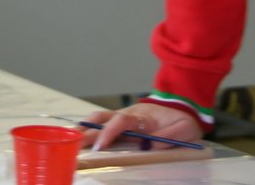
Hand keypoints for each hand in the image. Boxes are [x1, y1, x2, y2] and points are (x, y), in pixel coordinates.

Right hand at [78, 103, 202, 151]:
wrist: (184, 109)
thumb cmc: (183, 121)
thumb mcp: (185, 129)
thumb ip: (170, 136)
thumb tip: (152, 145)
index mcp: (143, 116)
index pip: (121, 122)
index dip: (109, 132)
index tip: (100, 145)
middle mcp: (129, 115)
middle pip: (104, 118)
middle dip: (88, 130)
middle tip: (73, 141)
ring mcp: (124, 118)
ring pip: (100, 119)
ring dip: (85, 128)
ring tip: (70, 137)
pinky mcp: (123, 124)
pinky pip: (104, 124)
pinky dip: (90, 129)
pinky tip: (80, 137)